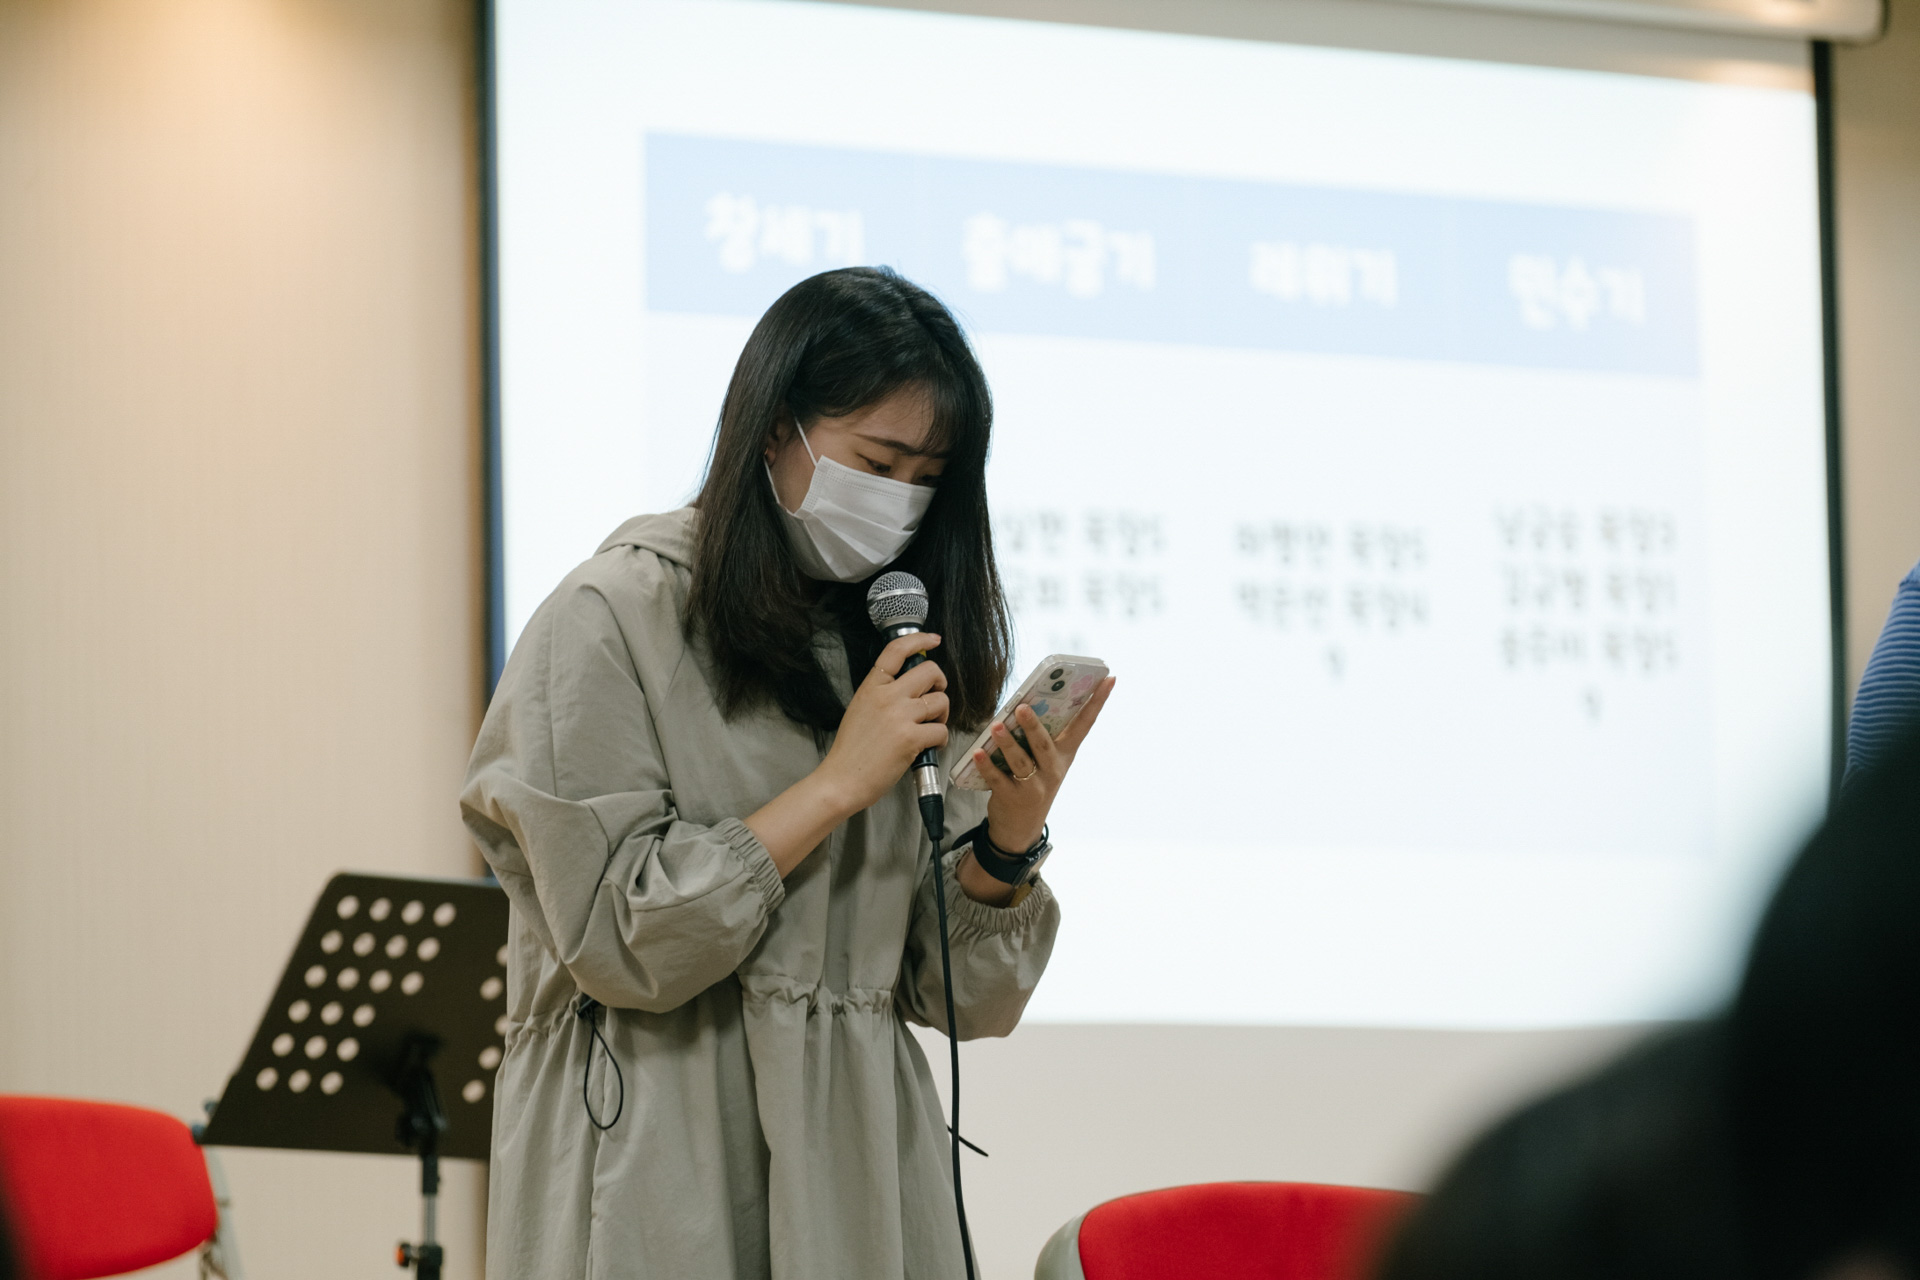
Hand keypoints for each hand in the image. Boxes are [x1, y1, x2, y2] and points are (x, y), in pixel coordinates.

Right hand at [815, 632, 950, 817]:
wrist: (842, 780)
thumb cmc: (851, 751)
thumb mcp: (860, 709)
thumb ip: (882, 693)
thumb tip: (911, 687)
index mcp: (872, 687)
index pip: (897, 651)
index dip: (920, 640)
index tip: (933, 640)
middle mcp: (887, 696)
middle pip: (930, 671)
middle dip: (940, 683)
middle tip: (934, 699)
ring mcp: (900, 716)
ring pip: (941, 701)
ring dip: (942, 714)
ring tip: (929, 727)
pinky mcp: (911, 738)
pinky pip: (941, 730)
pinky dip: (940, 739)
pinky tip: (929, 745)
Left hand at [972, 676, 1116, 851]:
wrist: (1021, 827)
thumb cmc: (1033, 782)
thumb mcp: (1046, 762)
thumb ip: (1041, 736)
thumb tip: (1029, 700)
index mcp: (1064, 755)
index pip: (1085, 725)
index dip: (1097, 702)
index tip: (1109, 679)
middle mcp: (1053, 770)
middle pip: (1044, 745)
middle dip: (1033, 725)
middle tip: (1022, 707)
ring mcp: (1033, 786)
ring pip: (1021, 761)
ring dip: (1008, 743)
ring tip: (996, 726)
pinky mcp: (1011, 797)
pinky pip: (998, 778)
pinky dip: (987, 765)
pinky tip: (978, 753)